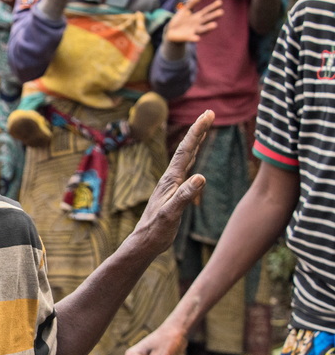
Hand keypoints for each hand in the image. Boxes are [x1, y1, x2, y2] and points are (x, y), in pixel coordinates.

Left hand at [132, 110, 211, 254]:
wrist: (145, 241)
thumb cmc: (157, 229)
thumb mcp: (172, 213)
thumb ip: (185, 196)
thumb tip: (201, 177)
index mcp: (170, 179)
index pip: (186, 150)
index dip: (197, 131)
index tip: (208, 114)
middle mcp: (170, 178)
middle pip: (186, 149)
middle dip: (198, 130)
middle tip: (210, 113)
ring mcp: (171, 185)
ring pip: (186, 158)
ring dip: (196, 142)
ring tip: (204, 128)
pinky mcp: (173, 193)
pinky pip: (186, 170)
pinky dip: (192, 159)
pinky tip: (195, 159)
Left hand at [165, 0, 223, 43]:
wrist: (171, 32)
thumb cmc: (180, 20)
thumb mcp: (185, 9)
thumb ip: (192, 2)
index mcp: (198, 16)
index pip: (207, 10)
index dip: (213, 6)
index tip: (220, 2)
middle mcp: (198, 24)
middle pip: (207, 19)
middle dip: (213, 15)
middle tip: (221, 12)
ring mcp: (194, 31)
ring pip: (202, 29)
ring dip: (208, 27)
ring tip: (215, 25)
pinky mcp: (187, 37)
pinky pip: (192, 38)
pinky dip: (194, 38)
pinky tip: (197, 38)